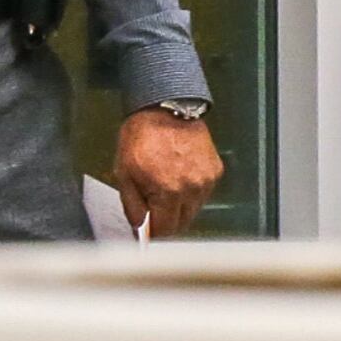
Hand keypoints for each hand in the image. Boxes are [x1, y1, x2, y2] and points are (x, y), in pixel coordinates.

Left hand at [114, 107, 222, 236]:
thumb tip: (138, 226)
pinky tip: (180, 176)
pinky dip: (192, 191)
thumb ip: (132, 205)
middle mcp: (192, 188)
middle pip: (183, 223)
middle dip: (167, 220)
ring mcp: (206, 180)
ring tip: (167, 186)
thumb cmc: (142, 135)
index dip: (155, 233)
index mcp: (168, 191)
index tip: (149, 231)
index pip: (166, 229)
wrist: (165, 107)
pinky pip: (204, 193)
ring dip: (181, 206)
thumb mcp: (124, 172)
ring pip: (194, 209)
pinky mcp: (215, 171)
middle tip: (154, 209)